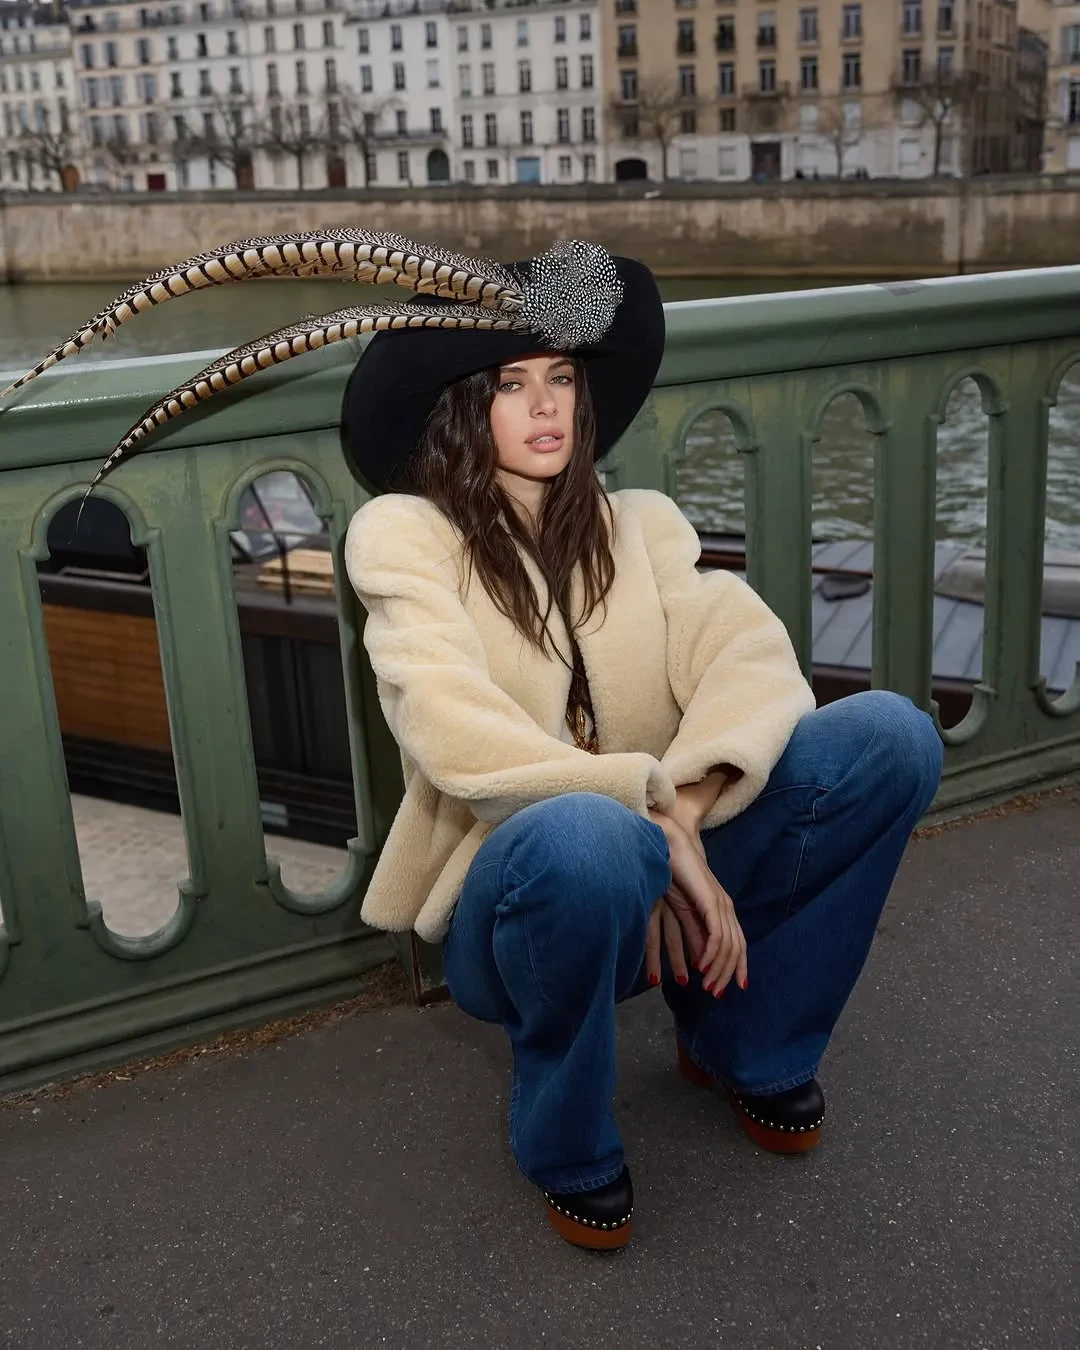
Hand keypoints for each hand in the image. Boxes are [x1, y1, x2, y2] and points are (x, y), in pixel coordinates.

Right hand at [648, 809, 747, 995]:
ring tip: (707, 986)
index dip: (736, 967)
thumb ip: (693, 936)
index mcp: (721, 909)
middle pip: (737, 947)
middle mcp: (725, 907)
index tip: (729, 988)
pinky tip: (702, 966)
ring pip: (728, 945)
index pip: (737, 943)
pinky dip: (711, 953)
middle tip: (716, 993)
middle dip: (728, 973)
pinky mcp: (710, 900)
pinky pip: (717, 934)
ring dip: (719, 968)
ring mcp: (720, 903)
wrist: (668, 844)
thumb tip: (700, 962)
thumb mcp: (683, 912)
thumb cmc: (672, 874)